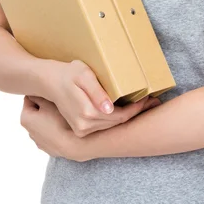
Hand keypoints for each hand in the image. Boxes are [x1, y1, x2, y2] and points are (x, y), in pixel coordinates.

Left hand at [20, 95, 83, 160]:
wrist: (75, 145)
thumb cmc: (61, 121)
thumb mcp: (49, 102)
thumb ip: (39, 95)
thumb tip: (34, 92)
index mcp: (25, 118)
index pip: (29, 99)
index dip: (41, 93)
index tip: (51, 92)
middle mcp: (29, 131)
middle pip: (36, 111)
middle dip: (45, 106)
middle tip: (59, 102)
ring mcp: (39, 141)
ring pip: (44, 123)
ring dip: (50, 117)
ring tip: (64, 114)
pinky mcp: (49, 148)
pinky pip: (51, 133)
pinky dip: (55, 128)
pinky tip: (65, 126)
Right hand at [42, 59, 161, 137]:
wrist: (48, 81)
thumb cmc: (68, 73)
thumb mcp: (83, 76)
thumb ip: (96, 92)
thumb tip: (109, 108)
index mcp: (87, 113)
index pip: (120, 116)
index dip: (137, 109)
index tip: (150, 98)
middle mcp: (84, 126)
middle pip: (118, 123)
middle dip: (136, 113)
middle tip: (154, 102)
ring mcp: (81, 130)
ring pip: (112, 126)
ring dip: (128, 116)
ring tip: (145, 104)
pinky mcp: (80, 129)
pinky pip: (104, 126)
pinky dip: (117, 119)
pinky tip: (127, 109)